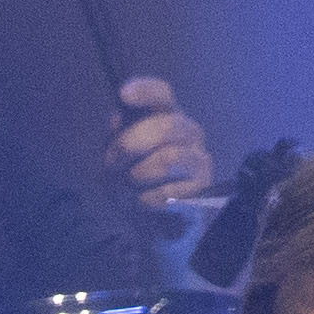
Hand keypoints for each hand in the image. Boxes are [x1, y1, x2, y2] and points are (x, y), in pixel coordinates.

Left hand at [106, 74, 213, 210]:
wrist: (154, 221)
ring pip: (168, 159)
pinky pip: (168, 191)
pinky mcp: (202, 189)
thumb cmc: (134, 179)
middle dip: (130, 145)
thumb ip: (117, 135)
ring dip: (138, 175)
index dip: (145, 91)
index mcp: (167, 116)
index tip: (123, 94)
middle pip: (165, 126)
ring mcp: (199, 160)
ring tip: (125, 188)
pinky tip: (141, 201)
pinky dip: (146, 199)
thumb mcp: (118, 154)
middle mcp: (189, 132)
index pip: (162, 95)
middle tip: (111, 164)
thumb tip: (116, 118)